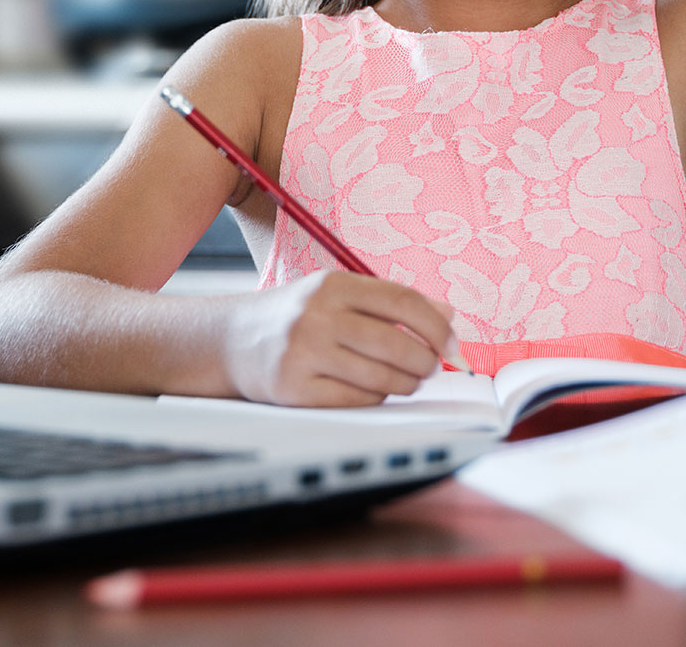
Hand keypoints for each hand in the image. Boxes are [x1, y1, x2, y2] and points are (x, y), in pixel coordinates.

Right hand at [224, 271, 461, 406]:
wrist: (232, 340)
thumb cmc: (296, 317)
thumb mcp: (338, 295)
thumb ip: (391, 302)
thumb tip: (447, 315)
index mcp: (332, 285)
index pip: (401, 301)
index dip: (436, 326)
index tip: (452, 344)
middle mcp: (316, 316)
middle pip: (394, 344)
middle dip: (425, 361)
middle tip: (431, 367)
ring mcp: (304, 354)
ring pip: (380, 377)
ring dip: (405, 383)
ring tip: (407, 380)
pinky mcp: (295, 389)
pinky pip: (357, 400)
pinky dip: (376, 397)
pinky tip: (373, 389)